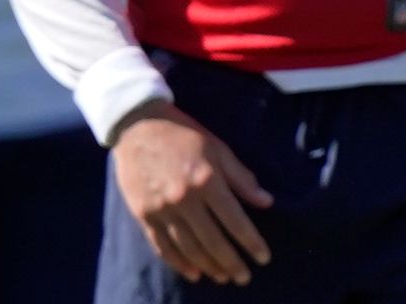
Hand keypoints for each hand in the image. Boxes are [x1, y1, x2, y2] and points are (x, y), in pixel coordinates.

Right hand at [111, 100, 273, 285]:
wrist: (139, 127)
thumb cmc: (186, 134)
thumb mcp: (219, 149)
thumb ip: (242, 178)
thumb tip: (266, 202)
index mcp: (207, 180)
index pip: (234, 220)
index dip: (250, 242)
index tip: (263, 258)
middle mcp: (184, 199)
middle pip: (211, 240)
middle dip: (231, 262)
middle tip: (244, 278)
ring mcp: (161, 209)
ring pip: (188, 247)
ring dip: (208, 266)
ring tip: (223, 277)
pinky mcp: (143, 215)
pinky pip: (162, 246)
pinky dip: (179, 262)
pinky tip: (194, 272)